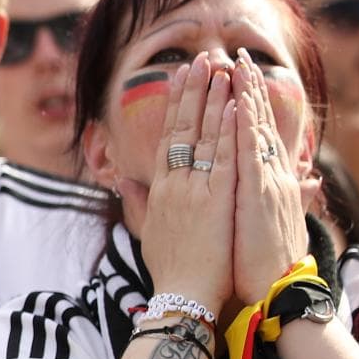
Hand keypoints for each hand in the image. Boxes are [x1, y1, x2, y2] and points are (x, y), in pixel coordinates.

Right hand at [127, 52, 234, 313]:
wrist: (181, 298)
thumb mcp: (149, 232)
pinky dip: (227, 129)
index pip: (168, 139)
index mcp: (160, 190)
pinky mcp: (215, 200)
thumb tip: (127, 184)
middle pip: (182, 128)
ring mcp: (193, 190)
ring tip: (218, 69)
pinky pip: (222, 157)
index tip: (180, 80)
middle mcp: (174, 184)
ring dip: (211, 99)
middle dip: (192, 92)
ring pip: (203, 135)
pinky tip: (232, 104)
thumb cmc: (170, 272)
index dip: (175, 107)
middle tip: (199, 60)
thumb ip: (141, 203)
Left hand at [230, 52, 310, 299]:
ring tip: (238, 64)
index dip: (254, 105)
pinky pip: (250, 152)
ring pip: (256, 130)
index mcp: (272, 183)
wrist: (276, 293)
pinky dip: (245, 125)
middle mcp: (273, 177)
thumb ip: (296, 197)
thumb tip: (312, 180)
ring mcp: (268, 183)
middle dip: (250, 89)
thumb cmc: (269, 265)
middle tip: (238, 57)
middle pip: (260, 124)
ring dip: (247, 96)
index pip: (263, 136)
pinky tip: (239, 101)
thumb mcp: (280, 224)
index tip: (242, 78)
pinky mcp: (260, 195)